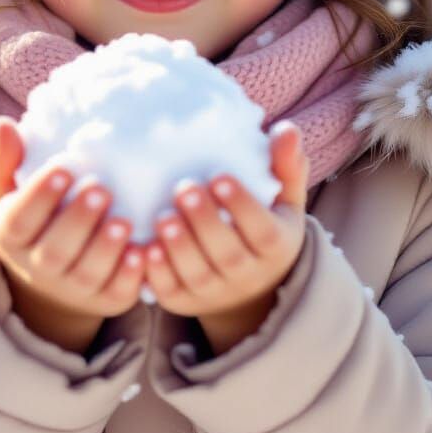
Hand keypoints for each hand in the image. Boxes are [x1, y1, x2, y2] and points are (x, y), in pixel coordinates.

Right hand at [0, 116, 147, 325]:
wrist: (51, 277)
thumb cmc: (35, 218)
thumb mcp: (12, 191)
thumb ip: (7, 160)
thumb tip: (2, 123)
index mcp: (13, 235)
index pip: (20, 220)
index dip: (40, 196)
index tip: (64, 168)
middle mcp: (39, 267)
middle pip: (55, 250)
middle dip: (79, 220)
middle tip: (101, 189)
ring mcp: (73, 287)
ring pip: (87, 274)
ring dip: (106, 248)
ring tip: (124, 221)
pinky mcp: (105, 299)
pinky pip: (116, 292)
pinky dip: (130, 276)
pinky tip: (142, 252)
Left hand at [142, 122, 307, 319]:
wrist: (250, 288)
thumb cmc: (264, 226)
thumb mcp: (283, 201)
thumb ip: (285, 166)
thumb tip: (286, 130)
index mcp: (274, 247)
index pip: (262, 230)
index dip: (241, 205)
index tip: (219, 177)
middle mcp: (247, 274)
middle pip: (227, 253)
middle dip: (204, 221)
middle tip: (184, 189)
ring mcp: (215, 292)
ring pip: (198, 275)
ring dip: (179, 248)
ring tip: (163, 217)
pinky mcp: (185, 302)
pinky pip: (172, 292)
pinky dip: (158, 274)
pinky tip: (145, 249)